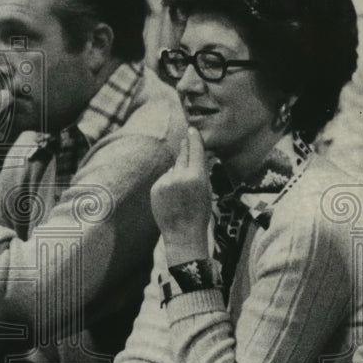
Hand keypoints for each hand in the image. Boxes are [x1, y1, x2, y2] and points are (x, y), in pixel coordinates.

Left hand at [150, 128, 210, 263]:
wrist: (182, 233)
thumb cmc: (200, 213)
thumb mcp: (207, 190)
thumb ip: (202, 172)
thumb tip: (199, 155)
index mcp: (196, 177)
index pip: (195, 151)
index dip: (194, 139)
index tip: (192, 129)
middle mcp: (179, 176)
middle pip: (182, 155)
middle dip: (185, 147)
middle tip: (186, 138)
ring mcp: (165, 182)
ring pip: (173, 168)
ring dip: (178, 172)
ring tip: (184, 192)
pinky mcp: (155, 188)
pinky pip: (165, 179)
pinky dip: (169, 182)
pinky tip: (173, 197)